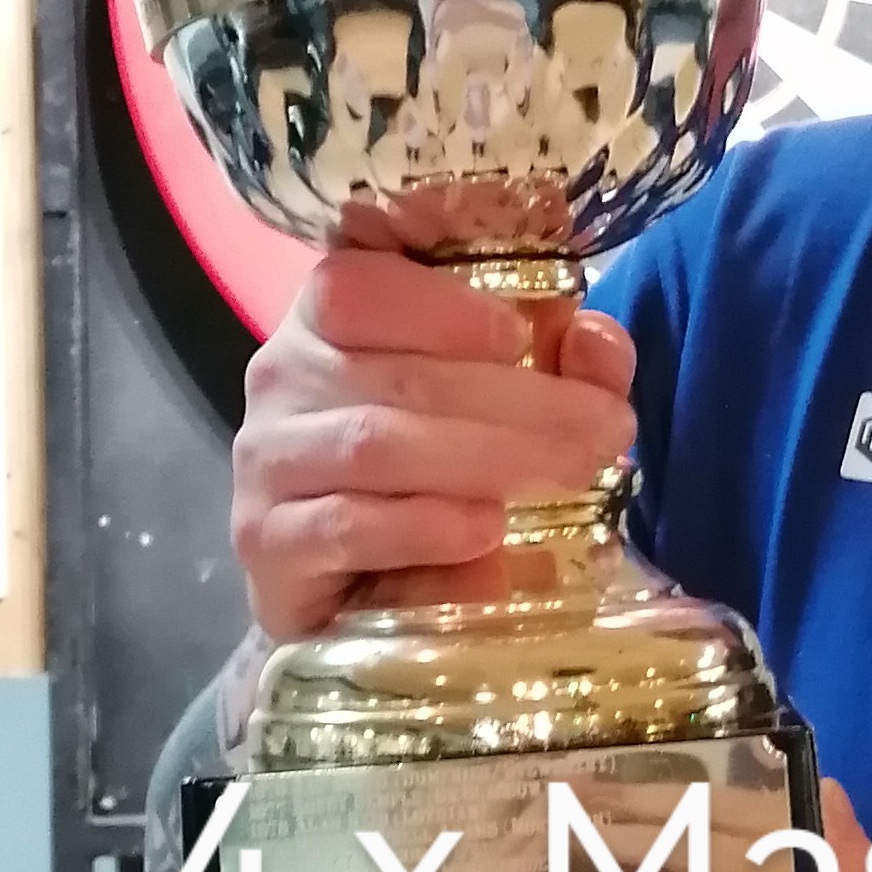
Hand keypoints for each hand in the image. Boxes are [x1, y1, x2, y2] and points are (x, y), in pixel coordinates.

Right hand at [231, 251, 636, 642]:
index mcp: (327, 319)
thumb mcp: (506, 402)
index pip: (359, 286)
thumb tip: (598, 341)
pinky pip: (346, 525)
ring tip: (568, 473)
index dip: (444, 308)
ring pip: (377, 443)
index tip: (524, 336)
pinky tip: (484, 530)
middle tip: (605, 431)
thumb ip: (561, 364)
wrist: (356, 584)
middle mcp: (283, 378)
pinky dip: (423, 526)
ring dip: (486, 458)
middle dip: (521, 401)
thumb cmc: (434, 473)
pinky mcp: (268, 545)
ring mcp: (266, 462)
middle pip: (400, 375)